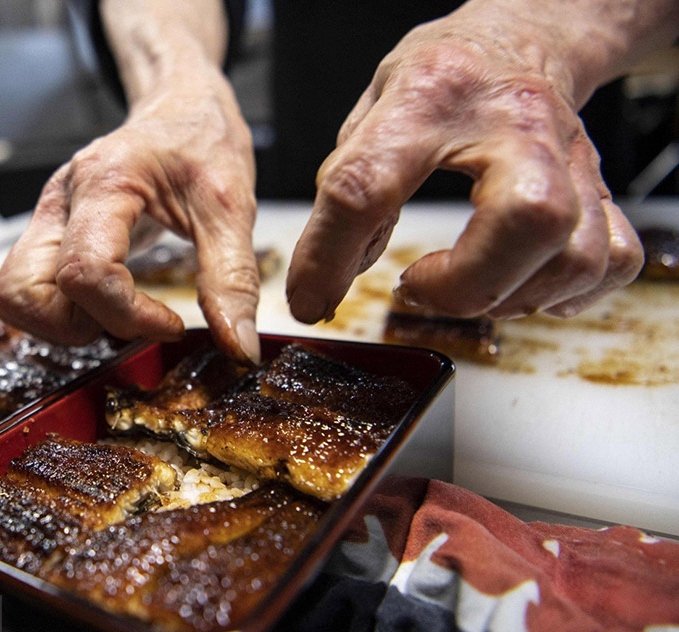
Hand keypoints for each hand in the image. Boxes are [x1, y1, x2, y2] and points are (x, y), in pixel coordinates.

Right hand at [0, 79, 260, 361]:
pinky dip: (63, 312)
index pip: (85, 272)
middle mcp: (62, 201)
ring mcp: (50, 218)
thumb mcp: (232, 207)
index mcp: (104, 183)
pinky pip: (32, 289)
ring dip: (63, 323)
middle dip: (79, 326)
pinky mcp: (52, 234)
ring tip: (120, 312)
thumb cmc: (202, 140)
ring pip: (17, 296)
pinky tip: (112, 303)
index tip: (171, 324)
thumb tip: (239, 347)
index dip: (127, 315)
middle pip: (25, 291)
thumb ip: (232, 279)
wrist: (183, 106)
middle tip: (134, 319)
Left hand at [286, 4, 644, 321]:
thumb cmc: (443, 75)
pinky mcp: (601, 187)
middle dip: (464, 284)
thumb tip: (335, 273)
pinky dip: (564, 293)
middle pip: (526, 220)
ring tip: (462, 283)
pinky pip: (612, 262)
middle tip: (416, 286)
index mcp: (432, 94)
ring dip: (508, 297)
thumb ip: (351, 184)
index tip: (312, 300)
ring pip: (575, 256)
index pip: (368, 185)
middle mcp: (514, 121)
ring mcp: (569, 155)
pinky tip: (519, 280)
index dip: (330, 258)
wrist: (518, 37)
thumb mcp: (372, 109)